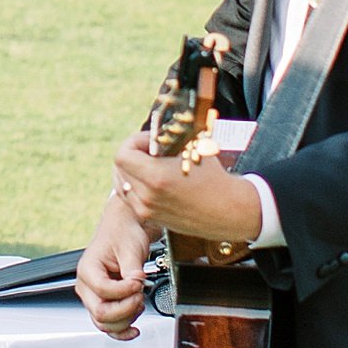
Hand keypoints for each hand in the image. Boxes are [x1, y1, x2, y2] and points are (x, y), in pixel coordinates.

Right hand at [77, 192, 150, 337]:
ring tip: (139, 302)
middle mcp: (86, 286)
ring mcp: (93, 297)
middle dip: (127, 308)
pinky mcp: (103, 303)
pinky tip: (134, 329)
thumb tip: (137, 285)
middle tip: (140, 294)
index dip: (125, 291)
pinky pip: (108, 325)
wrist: (125, 229)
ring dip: (127, 318)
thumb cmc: (123, 233)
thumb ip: (132, 271)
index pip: (103, 291)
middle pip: (101, 314)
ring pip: (105, 323)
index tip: (139, 282)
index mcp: (88, 270)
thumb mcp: (130, 249)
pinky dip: (122, 331)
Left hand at [112, 139, 263, 249]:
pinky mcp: (151, 219)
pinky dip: (135, 186)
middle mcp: (147, 196)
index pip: (122, 154)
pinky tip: (150, 180)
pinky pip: (130, 198)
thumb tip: (157, 129)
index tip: (149, 141)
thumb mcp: (193, 149)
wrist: (228, 210)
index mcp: (155, 177)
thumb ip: (170, 138)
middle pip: (119, 168)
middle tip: (149, 150)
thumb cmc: (214, 178)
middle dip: (132, 154)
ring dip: (131, 170)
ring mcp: (147, 210)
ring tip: (149, 165)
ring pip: (121, 184)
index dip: (134, 142)